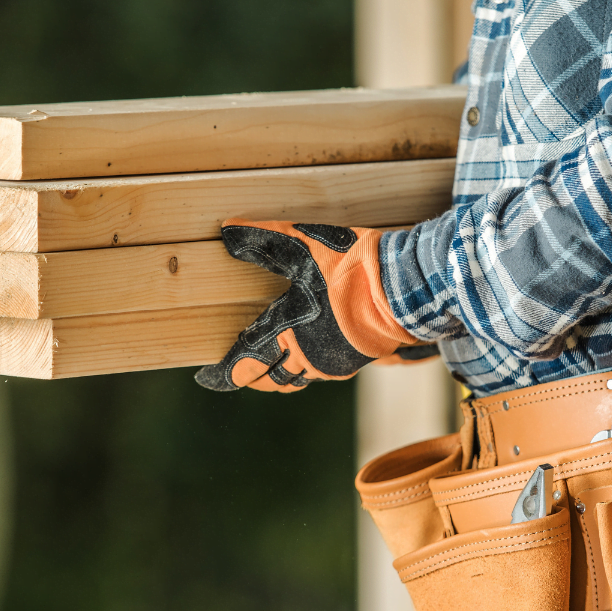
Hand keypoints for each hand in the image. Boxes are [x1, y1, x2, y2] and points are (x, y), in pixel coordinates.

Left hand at [195, 220, 421, 391]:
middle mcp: (306, 356)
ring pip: (296, 379)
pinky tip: (308, 355)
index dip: (224, 373)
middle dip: (252, 376)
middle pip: (270, 379)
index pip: (245, 364)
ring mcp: (332, 362)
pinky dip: (305, 369)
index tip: (208, 378)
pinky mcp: (355, 360)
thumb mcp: (303, 244)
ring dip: (279, 375)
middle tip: (240, 371)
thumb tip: (226, 231)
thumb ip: (264, 240)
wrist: (403, 288)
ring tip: (270, 365)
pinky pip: (320, 373)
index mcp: (286, 332)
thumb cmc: (351, 267)